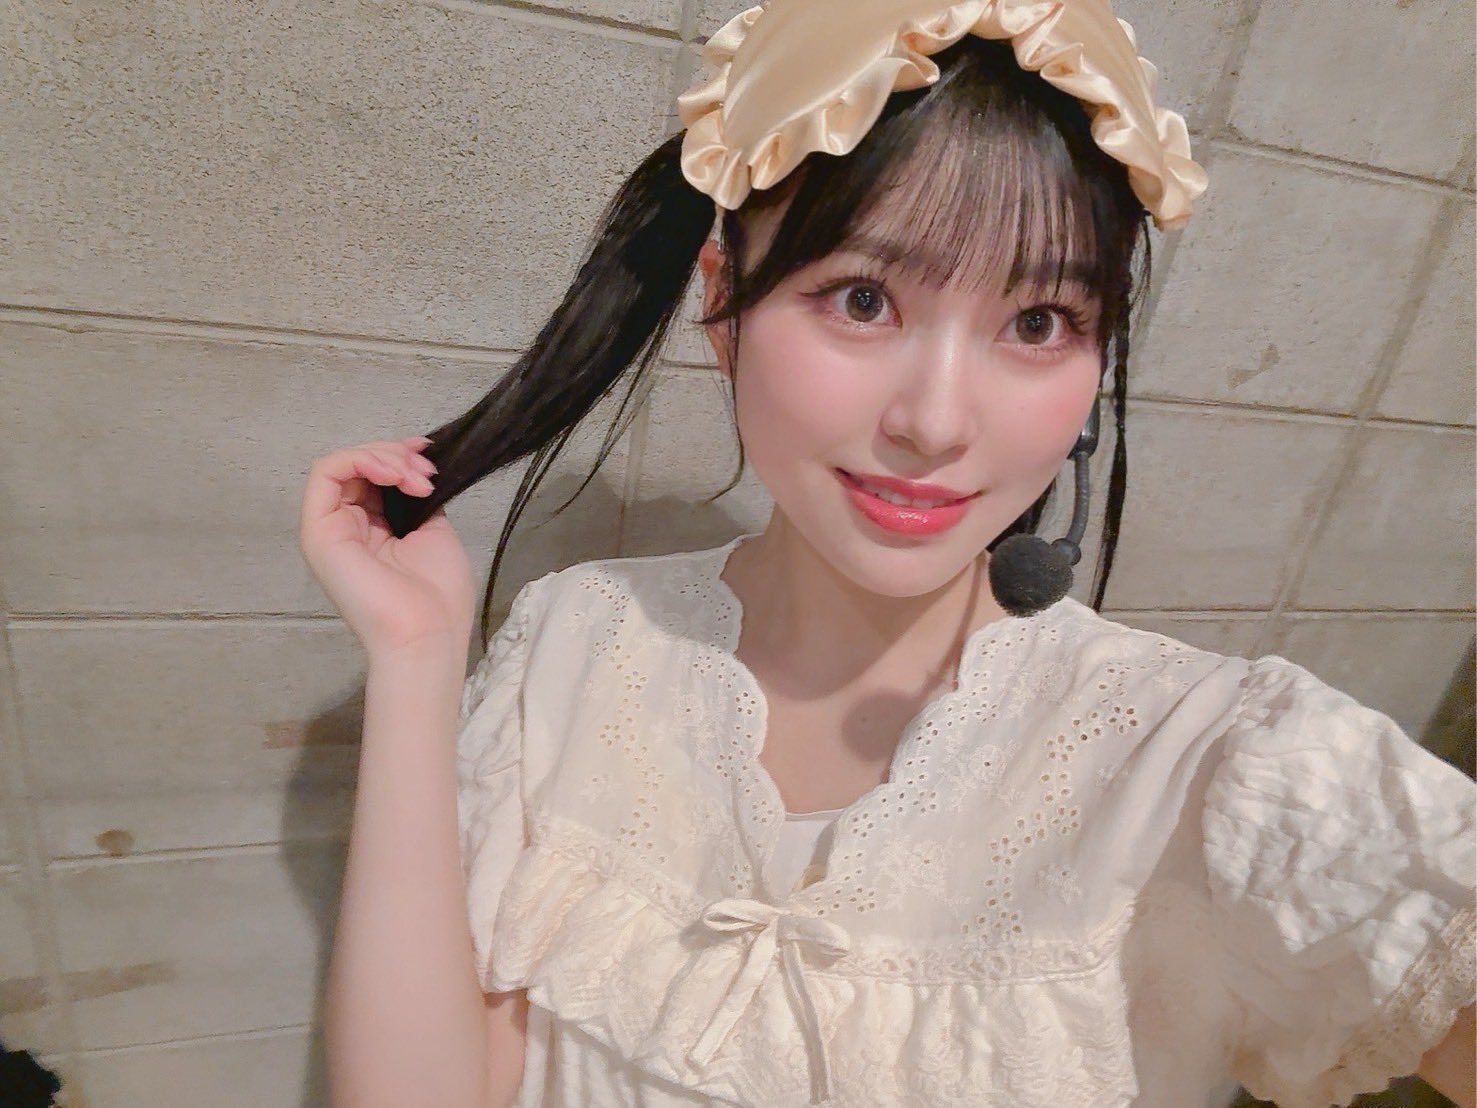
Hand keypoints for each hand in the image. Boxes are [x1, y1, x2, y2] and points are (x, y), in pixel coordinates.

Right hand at [298, 436, 474, 658]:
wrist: (427, 633)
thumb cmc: (437, 594)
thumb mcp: (432, 531)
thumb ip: (416, 501)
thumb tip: (416, 470)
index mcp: (372, 530)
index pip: (374, 477)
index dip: (401, 457)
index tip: (432, 461)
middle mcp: (346, 526)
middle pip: (357, 466)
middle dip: (396, 455)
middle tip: (426, 473)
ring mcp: (328, 528)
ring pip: (342, 464)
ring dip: (384, 457)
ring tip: (415, 477)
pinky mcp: (317, 530)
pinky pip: (326, 473)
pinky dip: (361, 460)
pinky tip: (393, 474)